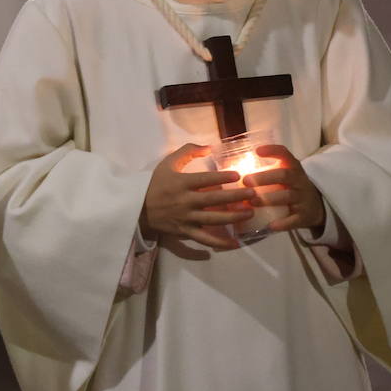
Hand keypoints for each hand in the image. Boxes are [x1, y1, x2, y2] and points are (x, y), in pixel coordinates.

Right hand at [140, 143, 254, 250]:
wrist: (138, 207)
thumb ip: (187, 152)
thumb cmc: (156, 183)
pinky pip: (204, 239)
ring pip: (213, 219)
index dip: (222, 177)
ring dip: (233, 217)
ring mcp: (186, 218)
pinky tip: (235, 243)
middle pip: (214, 200)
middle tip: (252, 194)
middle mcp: (185, 201)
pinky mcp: (185, 232)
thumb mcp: (168, 163)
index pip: (205, 179)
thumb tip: (208, 147)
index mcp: (181, 183)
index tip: (238, 175)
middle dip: (235, 197)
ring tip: (249, 213)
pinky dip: (219, 243)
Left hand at [245, 145, 325, 234]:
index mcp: (293, 168)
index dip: (272, 151)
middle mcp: (299, 181)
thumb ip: (265, 171)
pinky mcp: (304, 216)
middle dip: (264, 178)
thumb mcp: (284, 175)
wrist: (316, 206)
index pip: (285, 154)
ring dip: (268, 199)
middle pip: (284, 175)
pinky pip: (294, 220)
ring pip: (287, 196)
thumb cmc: (291, 187)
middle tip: (245, 181)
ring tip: (251, 202)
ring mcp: (303, 198)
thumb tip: (231, 168)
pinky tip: (270, 225)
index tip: (257, 151)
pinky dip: (282, 223)